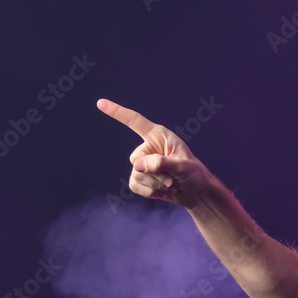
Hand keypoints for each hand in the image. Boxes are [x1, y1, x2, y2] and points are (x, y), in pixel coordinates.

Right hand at [96, 98, 212, 208]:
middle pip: (136, 159)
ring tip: (171, 184)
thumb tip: (138, 165)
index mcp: (158, 135)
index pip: (135, 121)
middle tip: (173, 178)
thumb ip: (162, 163)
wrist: (197, 194)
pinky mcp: (141, 178)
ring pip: (136, 174)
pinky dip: (149, 191)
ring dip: (155, 183)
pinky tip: (162, 191)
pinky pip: (135, 185)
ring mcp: (143, 163)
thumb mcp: (183, 166)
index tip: (100, 103)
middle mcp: (148, 147)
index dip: (117, 112)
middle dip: (155, 172)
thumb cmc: (194, 175)